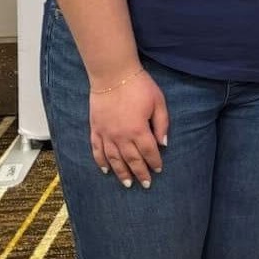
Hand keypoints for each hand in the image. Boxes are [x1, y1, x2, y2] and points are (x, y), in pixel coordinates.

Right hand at [88, 70, 169, 188]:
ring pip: (114, 160)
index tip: (158, 170)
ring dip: (121, 173)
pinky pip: (97, 151)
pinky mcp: (96, 129)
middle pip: (132, 160)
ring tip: (127, 183)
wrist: (113, 74)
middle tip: (145, 184)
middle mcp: (121, 137)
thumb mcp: (158, 101)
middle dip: (140, 173)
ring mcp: (106, 134)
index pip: (149, 152)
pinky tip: (105, 170)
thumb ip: (161, 123)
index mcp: (138, 130)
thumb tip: (163, 143)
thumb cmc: (138, 85)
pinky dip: (101, 162)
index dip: (154, 162)